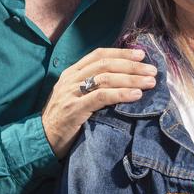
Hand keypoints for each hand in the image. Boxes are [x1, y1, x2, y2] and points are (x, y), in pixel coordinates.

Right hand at [42, 48, 156, 157]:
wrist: (42, 140)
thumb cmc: (63, 120)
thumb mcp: (74, 97)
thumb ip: (90, 87)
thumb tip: (121, 80)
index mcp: (71, 73)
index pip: (98, 55)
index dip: (120, 53)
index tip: (141, 55)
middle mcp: (70, 79)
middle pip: (105, 64)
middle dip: (131, 65)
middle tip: (152, 70)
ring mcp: (71, 93)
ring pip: (105, 78)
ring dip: (131, 78)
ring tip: (149, 82)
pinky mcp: (74, 109)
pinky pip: (101, 97)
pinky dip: (120, 93)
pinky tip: (135, 95)